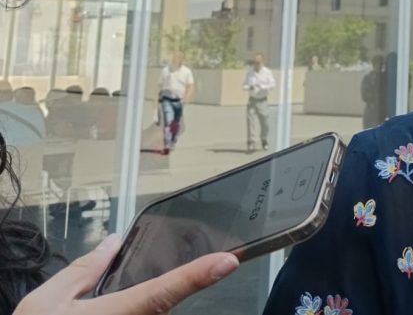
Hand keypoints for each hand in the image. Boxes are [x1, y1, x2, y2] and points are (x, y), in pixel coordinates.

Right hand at [14, 234, 237, 314]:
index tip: (228, 262)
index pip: (163, 292)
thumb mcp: (45, 302)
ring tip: (97, 302)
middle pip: (160, 307)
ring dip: (141, 305)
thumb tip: (113, 242)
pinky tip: (105, 306)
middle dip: (155, 292)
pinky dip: (136, 310)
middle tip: (149, 282)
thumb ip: (83, 270)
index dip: (197, 276)